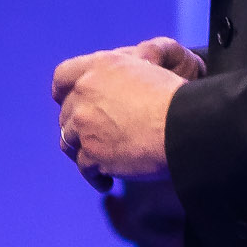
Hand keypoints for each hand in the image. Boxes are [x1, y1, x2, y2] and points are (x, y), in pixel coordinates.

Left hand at [54, 37, 204, 179]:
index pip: (63, 76)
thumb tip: (134, 64)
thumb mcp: (150, 67)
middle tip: (95, 137)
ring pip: (69, 141)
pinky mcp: (92, 153)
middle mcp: (85, 92)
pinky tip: (106, 182)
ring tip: (98, 162)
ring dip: (82, 151)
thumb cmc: (175, 97)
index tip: (68, 101)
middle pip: (66, 113)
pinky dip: (95, 177)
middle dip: (78, 126)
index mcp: (99, 67)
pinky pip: (85, 169)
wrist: (184, 126)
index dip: (64, 92)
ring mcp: (84, 124)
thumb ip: (131, 66)